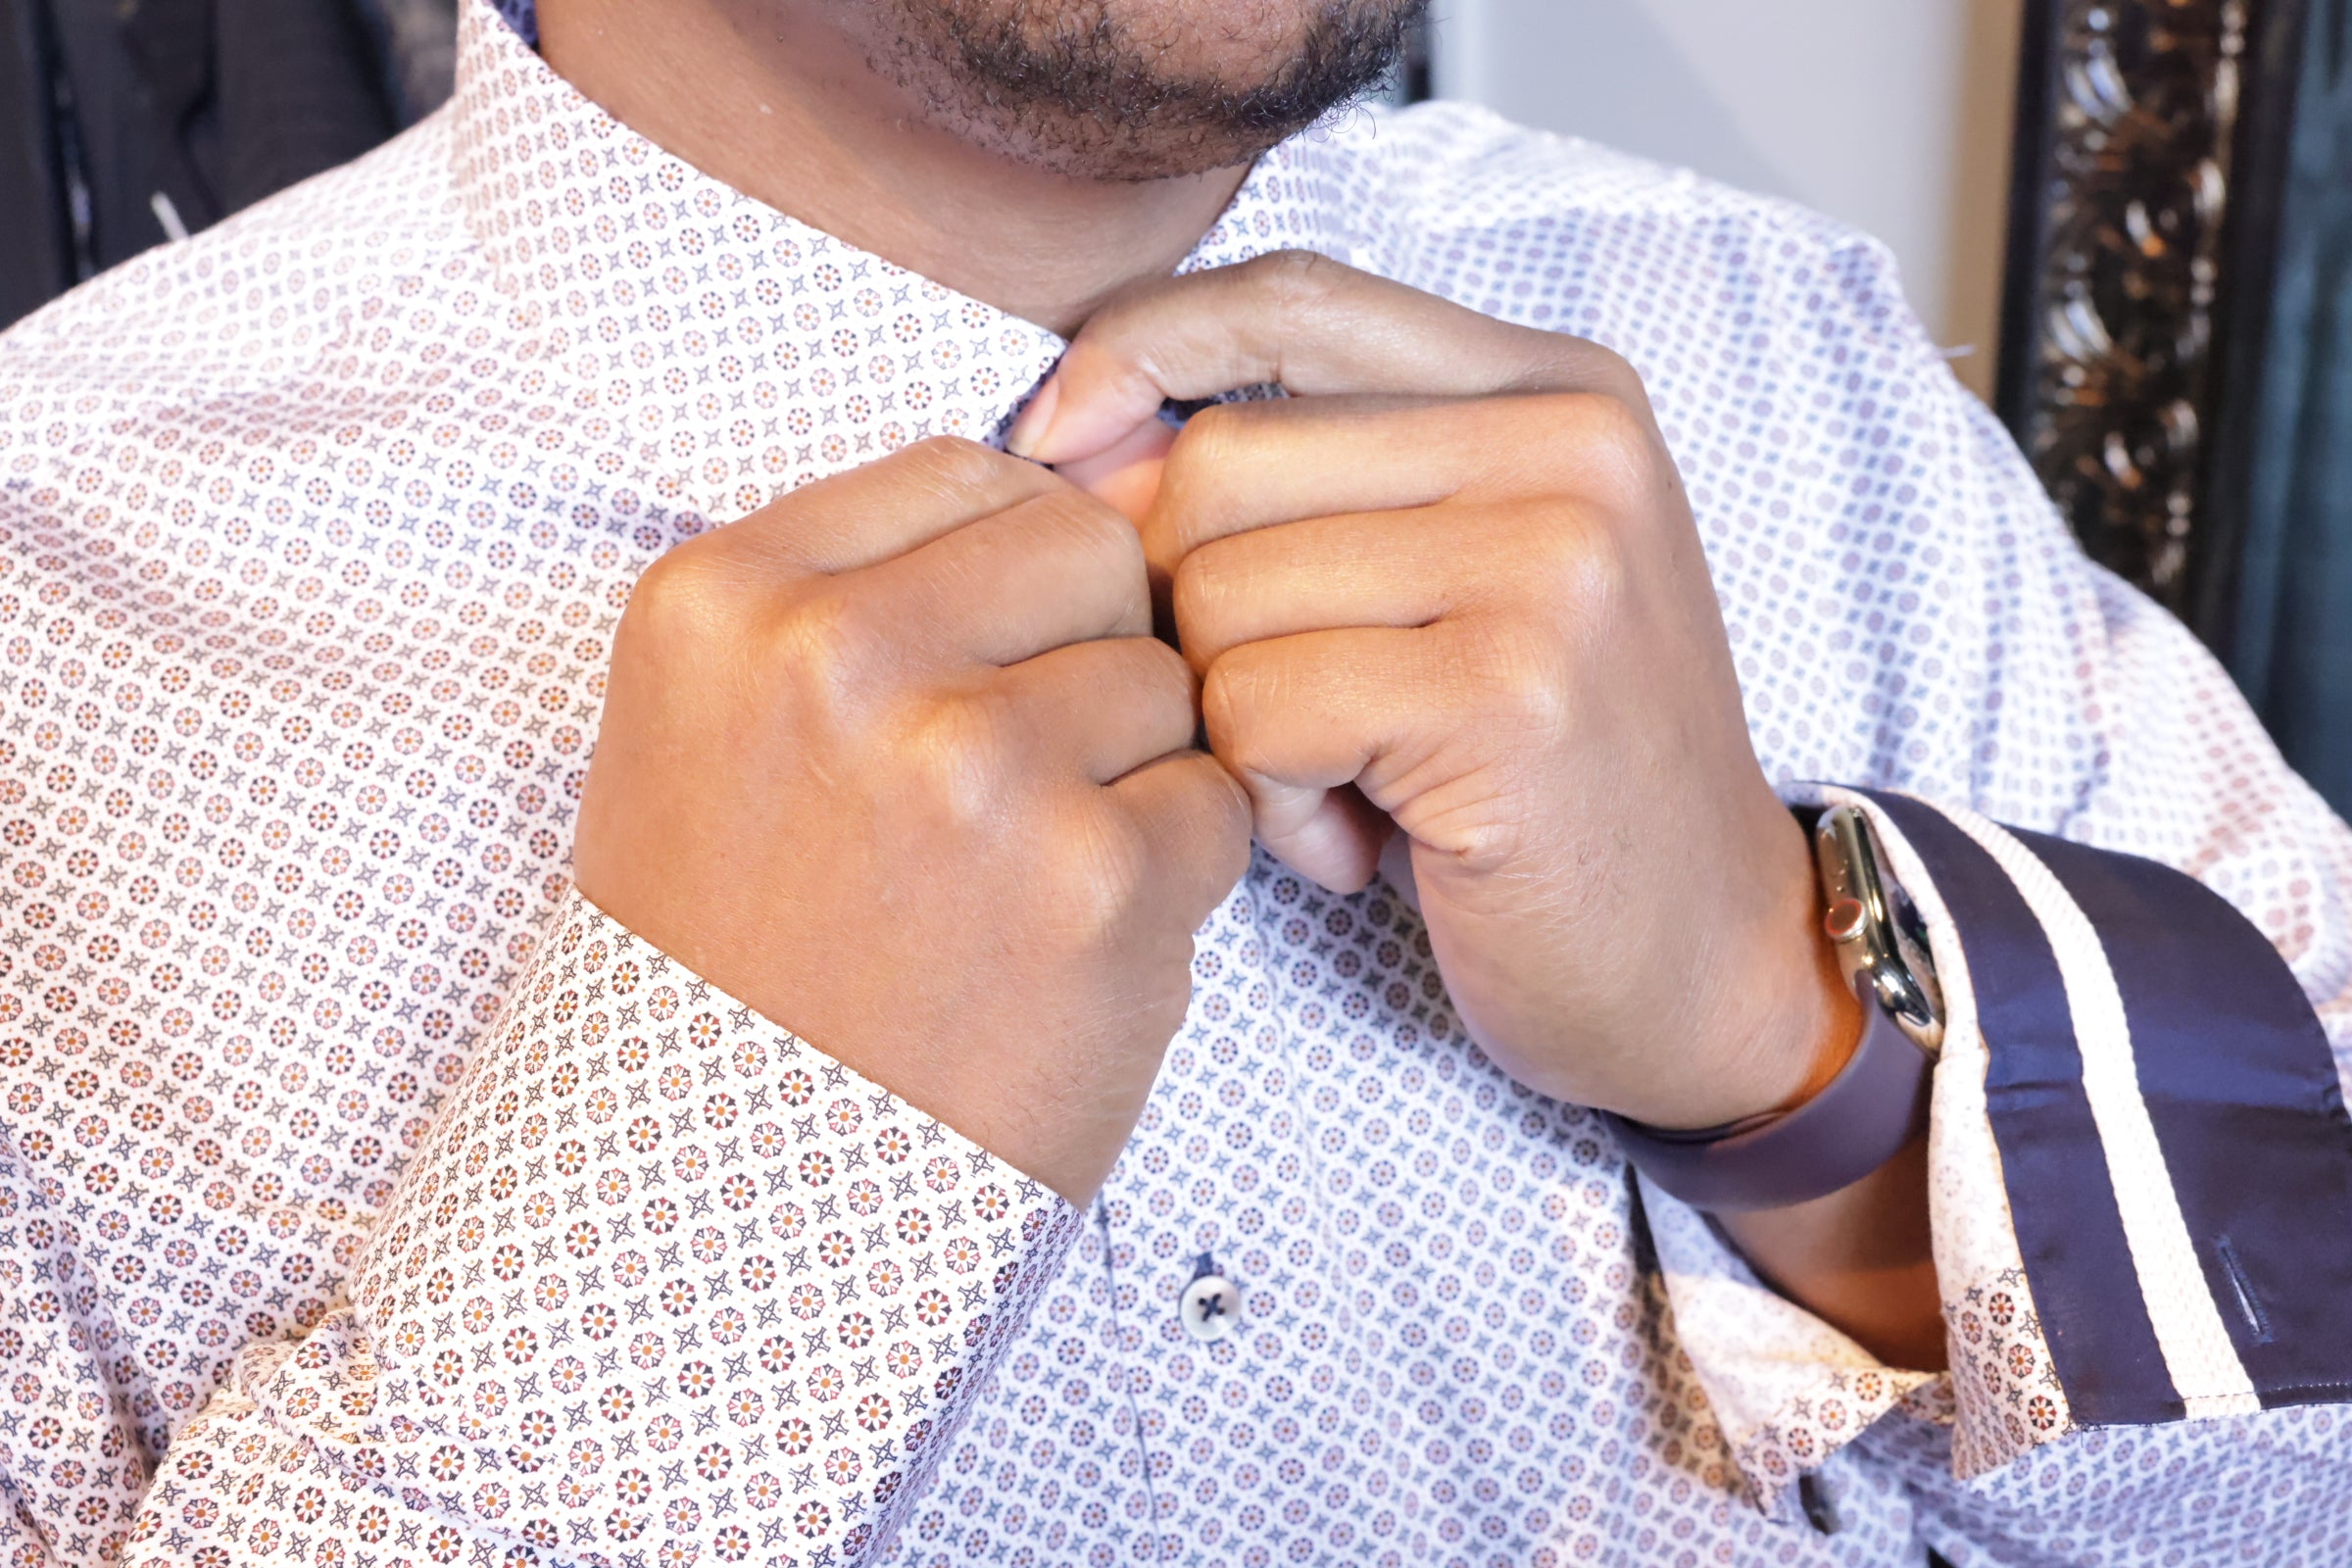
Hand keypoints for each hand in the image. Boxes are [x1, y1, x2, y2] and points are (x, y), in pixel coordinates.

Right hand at [574, 439, 1251, 1204]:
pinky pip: (1216, 798)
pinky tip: (1078, 946)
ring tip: (1029, 879)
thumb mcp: (713, 737)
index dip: (1014, 570)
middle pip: (1087, 548)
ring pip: (1166, 676)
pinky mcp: (1091, 876)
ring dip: (1134, 772)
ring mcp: (968, 762)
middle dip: (1090, 649)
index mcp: (726, 601)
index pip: (968, 473)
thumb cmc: (737, 970)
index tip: (992, 663)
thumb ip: (856, 597)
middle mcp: (836, 658)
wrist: (724, 1208)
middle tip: (1029, 775)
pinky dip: (1178, 871)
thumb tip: (1076, 478)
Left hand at [1009, 253, 1856, 1133]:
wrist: (1710, 959)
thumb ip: (1306, 482)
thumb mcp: (1451, 583)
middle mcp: (1569, 449)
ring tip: (1347, 788)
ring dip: (1239, 728)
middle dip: (1196, 612)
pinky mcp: (1507, 694)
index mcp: (1559, 390)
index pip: (1294, 296)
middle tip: (1293, 718)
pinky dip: (1272, 806)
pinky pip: (1256, 714)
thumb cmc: (1546, 776)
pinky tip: (1364, 848)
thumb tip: (1074, 438)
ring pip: (1219, 596)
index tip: (1058, 442)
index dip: (1142, 348)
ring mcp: (1553, 565)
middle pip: (1218, 464)